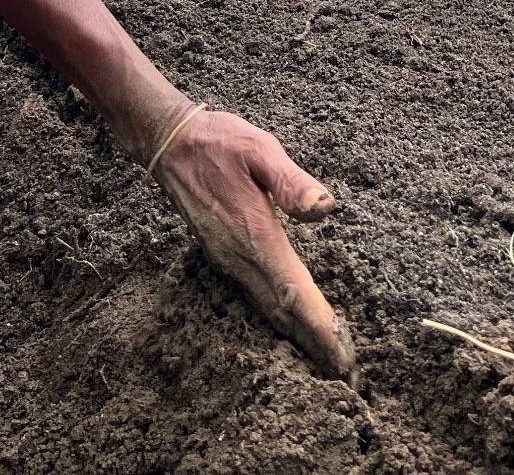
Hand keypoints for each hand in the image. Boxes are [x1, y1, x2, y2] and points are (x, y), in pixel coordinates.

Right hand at [150, 104, 352, 377]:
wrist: (169, 144)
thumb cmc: (220, 142)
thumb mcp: (260, 149)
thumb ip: (291, 182)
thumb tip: (325, 209)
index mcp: (255, 235)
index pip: (293, 290)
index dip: (319, 325)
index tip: (342, 354)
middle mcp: (239, 257)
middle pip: (282, 311)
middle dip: (313, 343)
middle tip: (345, 371)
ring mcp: (227, 260)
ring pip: (267, 308)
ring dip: (296, 334)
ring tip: (325, 356)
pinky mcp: (223, 255)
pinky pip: (256, 296)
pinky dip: (279, 316)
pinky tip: (291, 321)